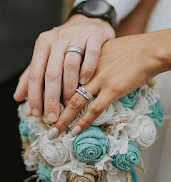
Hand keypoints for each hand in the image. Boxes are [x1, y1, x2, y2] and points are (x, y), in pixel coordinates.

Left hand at [13, 14, 114, 121]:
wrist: (88, 21)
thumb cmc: (66, 44)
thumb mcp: (47, 56)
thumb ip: (33, 75)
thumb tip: (18, 97)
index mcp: (43, 44)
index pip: (35, 73)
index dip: (34, 95)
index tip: (36, 113)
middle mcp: (57, 38)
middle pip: (52, 71)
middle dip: (51, 97)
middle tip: (53, 116)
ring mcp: (76, 35)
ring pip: (70, 64)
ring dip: (69, 86)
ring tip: (70, 102)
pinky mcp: (93, 35)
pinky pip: (90, 53)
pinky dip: (87, 69)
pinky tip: (85, 82)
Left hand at [47, 29, 170, 138]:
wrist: (146, 50)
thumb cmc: (124, 50)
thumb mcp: (97, 50)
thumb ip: (82, 61)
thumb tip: (72, 74)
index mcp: (79, 55)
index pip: (54, 72)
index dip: (42, 87)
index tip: (35, 100)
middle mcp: (85, 66)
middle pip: (60, 87)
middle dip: (48, 105)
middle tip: (36, 118)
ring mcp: (99, 78)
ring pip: (75, 101)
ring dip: (63, 118)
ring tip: (53, 131)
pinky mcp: (113, 88)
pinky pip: (95, 108)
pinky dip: (83, 121)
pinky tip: (75, 130)